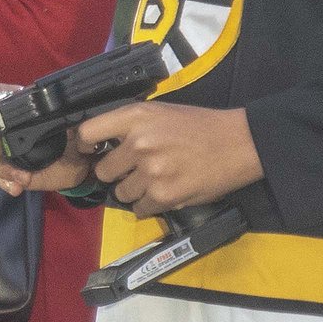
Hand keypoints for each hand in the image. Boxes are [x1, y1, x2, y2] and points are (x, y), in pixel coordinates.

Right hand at [0, 116, 98, 197]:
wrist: (81, 160)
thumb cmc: (72, 130)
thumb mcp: (69, 117)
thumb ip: (58, 111)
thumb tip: (58, 112)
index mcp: (13, 105)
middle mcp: (2, 128)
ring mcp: (3, 153)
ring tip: (20, 175)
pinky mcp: (9, 173)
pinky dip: (6, 183)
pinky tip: (18, 186)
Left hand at [62, 101, 260, 216]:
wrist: (238, 144)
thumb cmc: (201, 126)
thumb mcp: (161, 112)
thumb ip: (132, 125)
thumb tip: (103, 144)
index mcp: (136, 116)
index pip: (88, 133)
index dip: (84, 147)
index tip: (89, 153)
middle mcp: (139, 143)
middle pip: (103, 171)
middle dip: (117, 174)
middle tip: (136, 170)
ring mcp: (150, 171)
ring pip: (121, 193)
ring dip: (134, 191)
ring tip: (157, 180)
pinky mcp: (164, 196)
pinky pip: (140, 209)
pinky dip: (149, 205)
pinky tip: (166, 191)